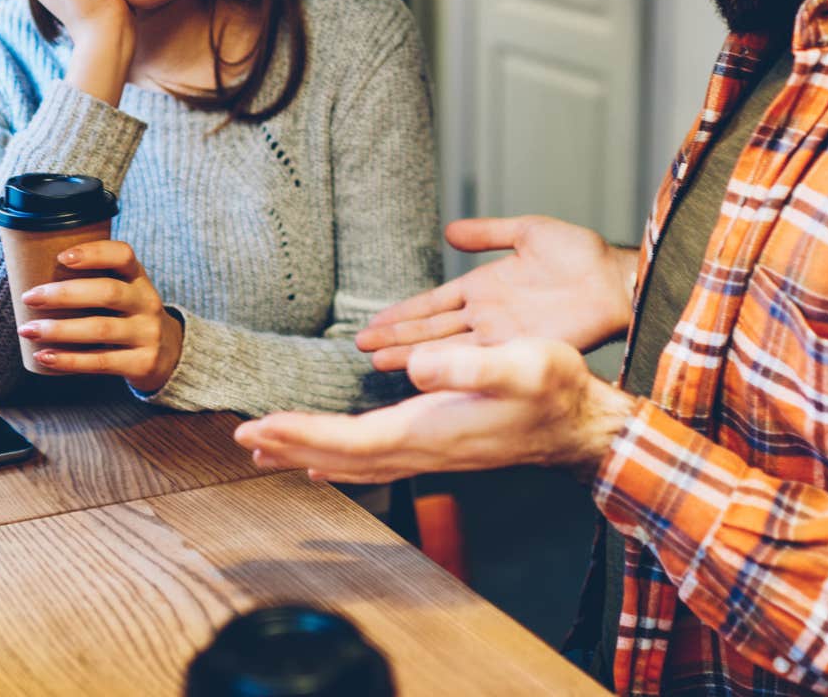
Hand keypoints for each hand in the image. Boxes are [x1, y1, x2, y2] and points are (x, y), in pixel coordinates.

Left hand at [16, 240, 183, 392]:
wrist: (168, 355)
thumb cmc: (127, 317)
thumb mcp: (123, 292)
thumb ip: (92, 281)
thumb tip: (28, 273)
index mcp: (138, 278)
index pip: (122, 255)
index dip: (93, 253)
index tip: (61, 257)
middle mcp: (147, 302)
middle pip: (107, 293)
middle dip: (64, 294)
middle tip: (29, 297)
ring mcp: (147, 334)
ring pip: (101, 328)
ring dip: (60, 329)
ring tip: (28, 330)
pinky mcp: (142, 362)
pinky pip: (101, 361)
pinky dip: (69, 360)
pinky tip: (45, 356)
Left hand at [234, 341, 638, 483]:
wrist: (584, 425)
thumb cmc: (557, 390)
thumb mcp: (520, 364)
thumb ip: (468, 365)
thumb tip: (417, 367)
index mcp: (430, 430)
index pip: (350, 440)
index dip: (301, 434)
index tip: (258, 427)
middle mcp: (423, 450)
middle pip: (342, 457)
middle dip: (290, 446)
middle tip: (242, 438)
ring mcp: (432, 454)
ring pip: (356, 463)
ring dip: (309, 454)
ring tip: (269, 450)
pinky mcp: (440, 448)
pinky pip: (376, 461)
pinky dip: (343, 459)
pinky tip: (330, 458)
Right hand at [354, 216, 636, 370]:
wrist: (613, 281)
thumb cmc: (580, 255)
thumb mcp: (527, 233)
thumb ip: (488, 233)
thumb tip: (450, 230)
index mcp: (483, 288)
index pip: (433, 304)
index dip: (403, 312)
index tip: (373, 321)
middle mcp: (486, 316)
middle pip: (431, 329)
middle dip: (395, 337)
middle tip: (361, 346)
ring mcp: (499, 335)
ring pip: (445, 346)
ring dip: (412, 353)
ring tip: (377, 360)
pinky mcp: (517, 348)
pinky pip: (475, 358)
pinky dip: (447, 364)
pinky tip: (422, 370)